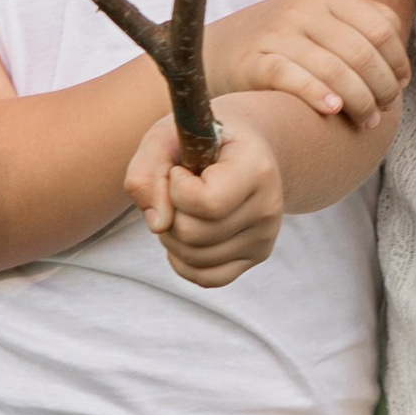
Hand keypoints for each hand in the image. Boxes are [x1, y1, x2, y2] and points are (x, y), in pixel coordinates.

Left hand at [124, 113, 284, 286]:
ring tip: (182, 208)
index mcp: (256, 168)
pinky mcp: (256, 255)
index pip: (205, 202)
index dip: (176, 188)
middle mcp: (268, 207)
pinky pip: (207, 277)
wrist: (243, 147)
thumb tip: (158, 224)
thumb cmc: (201, 140)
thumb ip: (147, 172)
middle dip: (169, 213)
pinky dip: (183, 261)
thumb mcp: (166, 137)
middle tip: (176, 190)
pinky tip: (184, 236)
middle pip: (192, 234)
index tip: (179, 170)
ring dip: (171, 237)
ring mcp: (265, 236)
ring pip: (195, 258)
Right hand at [208, 0, 409, 129]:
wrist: (213, 53)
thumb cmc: (279, 45)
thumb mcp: (320, 22)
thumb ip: (362, 28)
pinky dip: (319, 95)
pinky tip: (333, 111)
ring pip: (335, 68)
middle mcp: (303, 8)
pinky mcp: (255, 60)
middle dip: (382, 87)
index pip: (381, 28)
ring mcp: (278, 32)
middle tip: (383, 110)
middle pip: (362, 51)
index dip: (397, 61)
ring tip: (367, 121)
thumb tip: (401, 66)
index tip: (399, 86)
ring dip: (360, 101)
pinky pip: (294, 78)